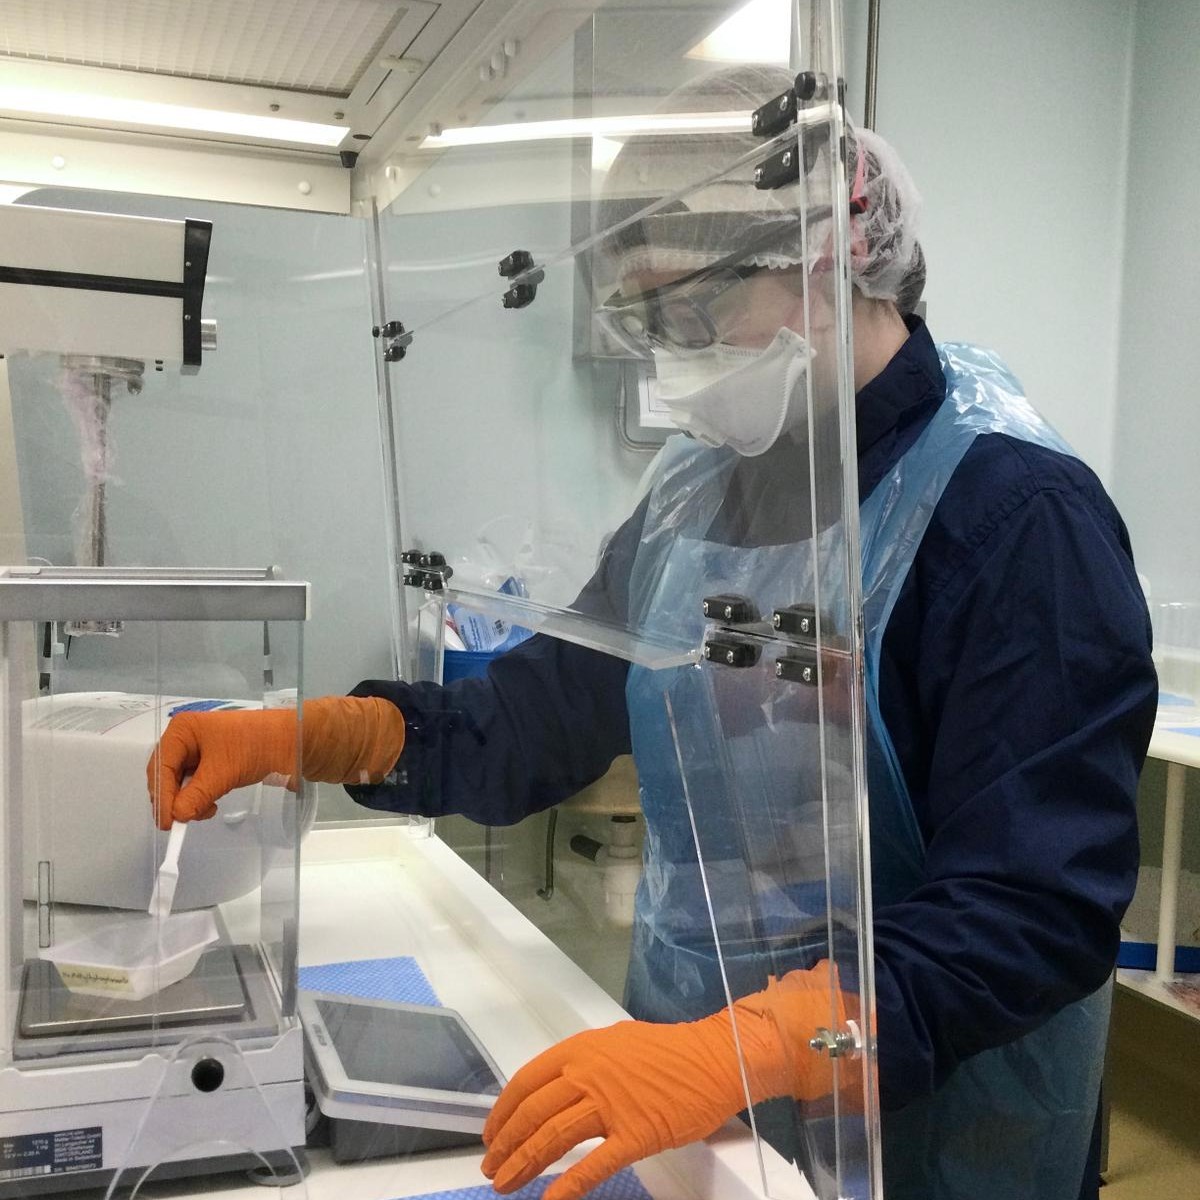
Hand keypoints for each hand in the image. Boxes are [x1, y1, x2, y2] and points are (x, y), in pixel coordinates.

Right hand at [146, 696, 404, 828]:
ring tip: (207, 810)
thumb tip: (177, 816)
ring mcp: (198, 750)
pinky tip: (211, 805)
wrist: (293, 741)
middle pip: (165, 776)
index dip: (162, 797)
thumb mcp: (222, 773)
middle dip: (174, 800)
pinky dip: (198, 798)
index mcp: (182, 731)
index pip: (160, 768)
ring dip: (188, 801)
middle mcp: (185, 738)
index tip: (168, 824)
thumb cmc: (256, 747)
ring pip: (179, 784)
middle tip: (185, 821)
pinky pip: (194, 784)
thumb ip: (195, 796)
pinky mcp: (211, 762)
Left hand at [481, 961, 847, 1199]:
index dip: (502, 1112)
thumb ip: (583, 1064)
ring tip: (506, 1185)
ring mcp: (611, 1104)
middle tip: (490, 1169)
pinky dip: (567, 1186)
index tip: (491, 1135)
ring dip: (524, 1164)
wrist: (715, 1057)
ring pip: (553, 1137)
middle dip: (505, 1145)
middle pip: (532, 1113)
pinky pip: (593, 1165)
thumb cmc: (668, 1052)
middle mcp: (588, 1073)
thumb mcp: (615, 1043)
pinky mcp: (636, 1134)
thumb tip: (553, 1090)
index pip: (525, 1083)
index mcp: (580, 1049)